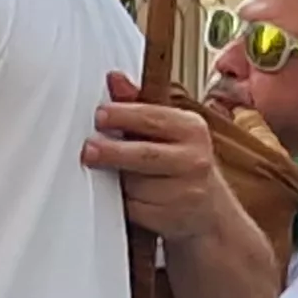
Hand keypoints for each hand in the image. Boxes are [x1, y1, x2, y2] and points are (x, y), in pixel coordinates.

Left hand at [86, 75, 232, 243]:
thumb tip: (114, 79)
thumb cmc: (182, 164)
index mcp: (192, 129)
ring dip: (116, 180)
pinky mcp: (172, 218)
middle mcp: (194, 159)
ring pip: (135, 184)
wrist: (209, 214)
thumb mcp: (169, 131)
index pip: (153, 118)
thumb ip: (138, 105)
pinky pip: (135, 209)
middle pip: (144, 154)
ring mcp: (185, 191)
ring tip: (111, 174)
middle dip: (112, 152)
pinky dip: (123, 203)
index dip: (123, 116)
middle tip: (88, 149)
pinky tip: (123, 197)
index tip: (100, 115)